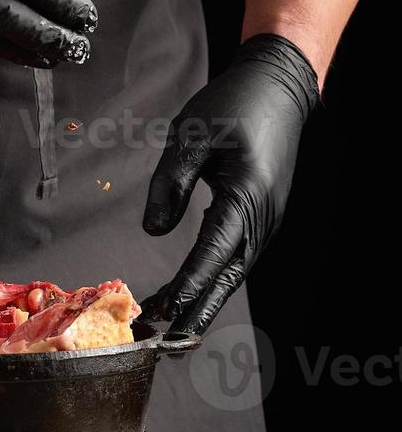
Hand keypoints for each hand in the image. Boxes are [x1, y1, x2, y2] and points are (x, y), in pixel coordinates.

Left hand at [141, 34, 319, 333]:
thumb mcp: (191, 135)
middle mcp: (263, 216)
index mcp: (246, 195)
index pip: (213, 252)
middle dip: (196, 311)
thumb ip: (169, 183)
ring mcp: (267, 219)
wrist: (278, 89)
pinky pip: (237, 255)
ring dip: (204, 300)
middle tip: (164, 343)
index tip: (164, 311)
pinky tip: (192, 292)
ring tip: (171, 328)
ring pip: (234, 271)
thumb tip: (153, 230)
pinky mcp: (262, 216)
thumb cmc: (232, 105)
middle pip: (228, 276)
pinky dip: (214, 278)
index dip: (188, 284)